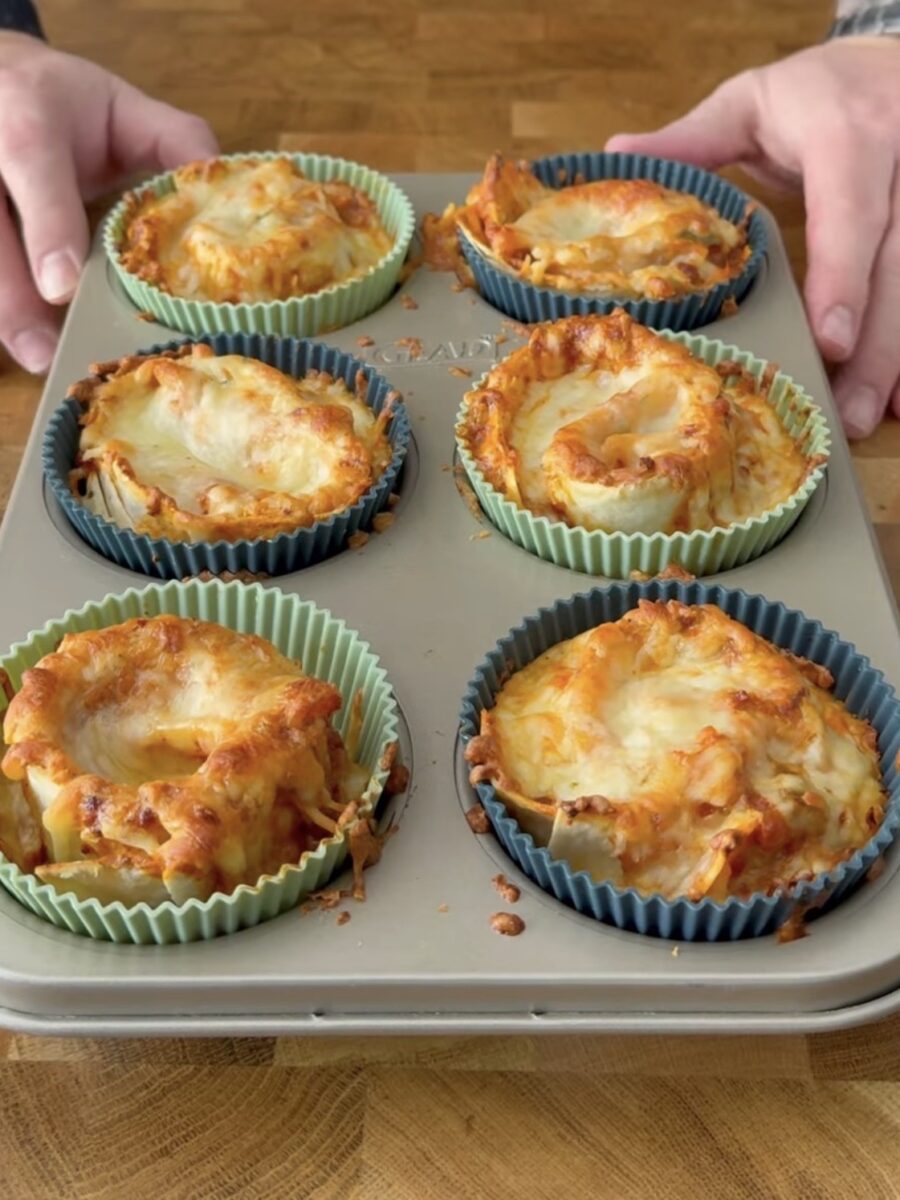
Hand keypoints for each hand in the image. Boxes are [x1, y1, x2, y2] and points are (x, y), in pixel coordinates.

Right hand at [0, 32, 216, 373]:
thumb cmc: (64, 103)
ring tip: (36, 358)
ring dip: (5, 311)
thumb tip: (223, 187)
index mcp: (29, 118)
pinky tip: (25, 339)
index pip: (33, 169)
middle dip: (13, 296)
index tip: (63, 286)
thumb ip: (172, 139)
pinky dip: (4, 307)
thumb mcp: (120, 105)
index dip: (48, 228)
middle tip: (43, 352)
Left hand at [607, 38, 899, 439]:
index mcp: (850, 135)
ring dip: (898, 356)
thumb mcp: (749, 104)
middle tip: (849, 414)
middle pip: (898, 264)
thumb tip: (616, 153)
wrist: (887, 63)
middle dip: (878, 346)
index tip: (830, 341)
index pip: (851, 211)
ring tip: (869, 417)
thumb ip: (691, 139)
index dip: (843, 276)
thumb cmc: (811, 95)